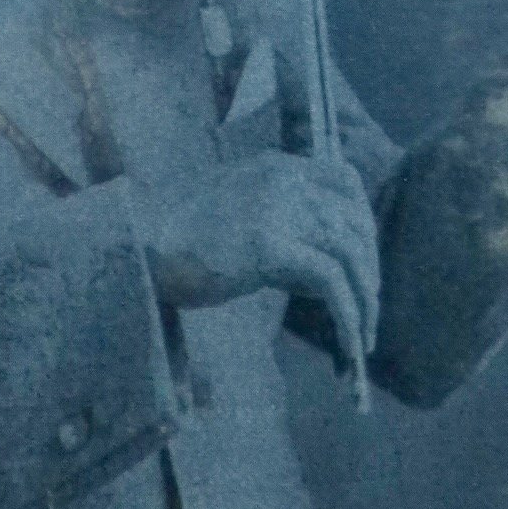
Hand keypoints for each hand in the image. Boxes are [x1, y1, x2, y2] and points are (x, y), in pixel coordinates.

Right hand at [140, 150, 380, 392]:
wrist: (138, 248)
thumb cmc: (179, 241)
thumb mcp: (237, 214)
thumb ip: (279, 223)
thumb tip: (323, 268)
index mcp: (275, 166)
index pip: (345, 180)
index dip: (364, 223)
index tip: (365, 264)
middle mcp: (283, 179)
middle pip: (354, 220)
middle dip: (369, 269)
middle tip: (367, 309)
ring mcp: (277, 208)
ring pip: (349, 252)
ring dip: (364, 300)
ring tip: (362, 336)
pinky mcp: (269, 244)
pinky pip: (330, 281)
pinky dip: (347, 314)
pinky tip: (347, 342)